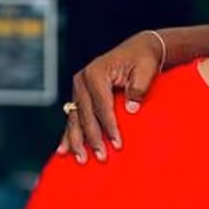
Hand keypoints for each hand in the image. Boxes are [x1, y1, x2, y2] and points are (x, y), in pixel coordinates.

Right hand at [59, 30, 165, 162]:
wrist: (138, 49)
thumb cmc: (143, 60)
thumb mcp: (145, 71)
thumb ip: (137, 89)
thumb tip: (131, 109)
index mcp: (96, 73)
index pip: (102, 105)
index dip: (109, 126)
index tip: (118, 144)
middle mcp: (82, 80)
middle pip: (86, 115)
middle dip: (93, 138)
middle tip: (101, 157)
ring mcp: (78, 88)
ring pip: (76, 118)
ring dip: (77, 140)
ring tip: (80, 159)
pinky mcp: (80, 95)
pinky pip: (74, 117)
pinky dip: (69, 134)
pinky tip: (63, 150)